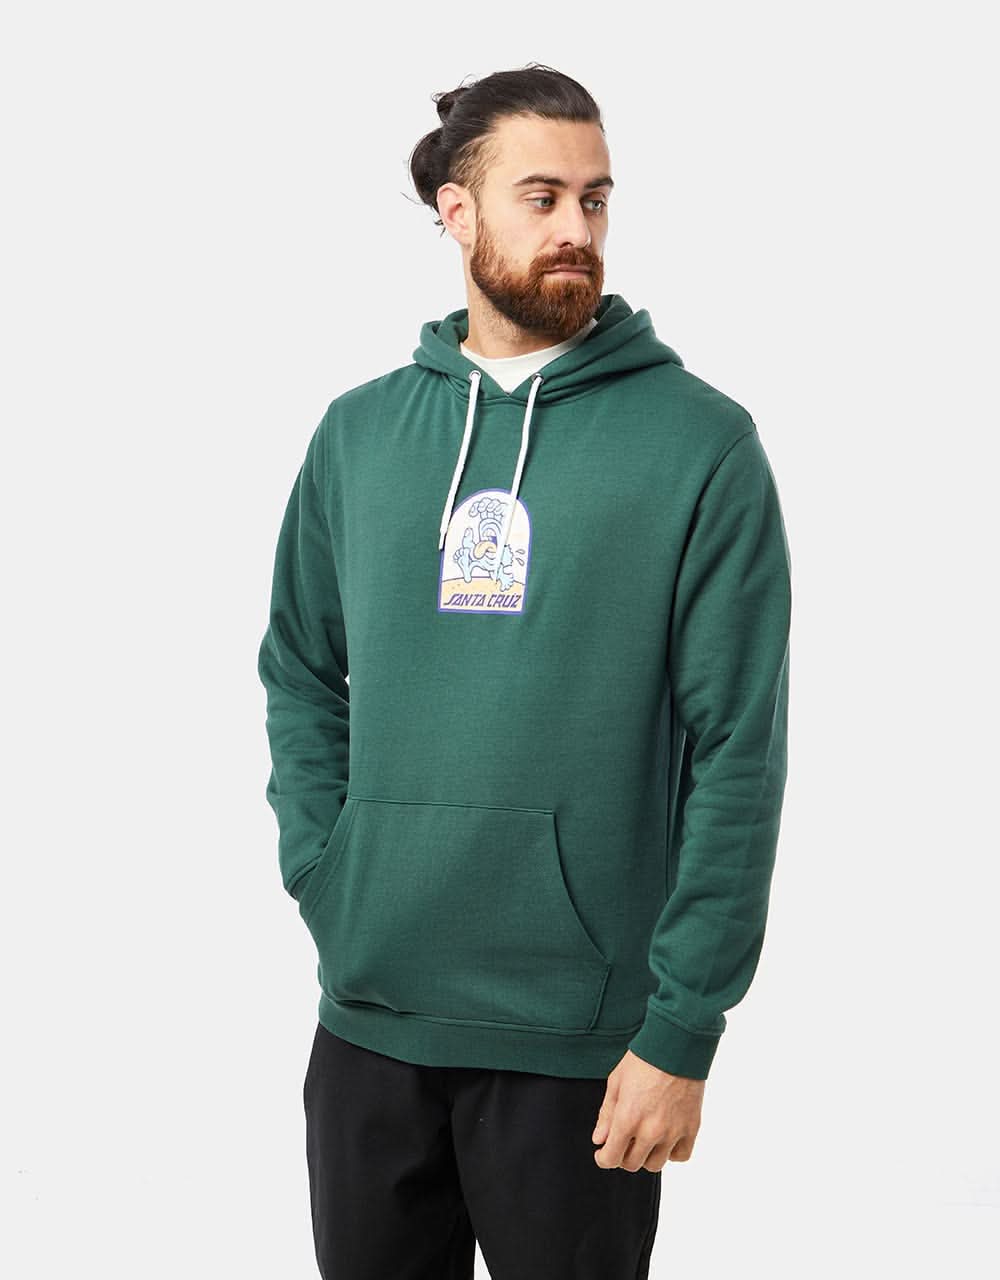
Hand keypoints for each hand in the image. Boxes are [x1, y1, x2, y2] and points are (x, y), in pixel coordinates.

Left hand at [591, 1049, 704, 1171]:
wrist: (677, 1046)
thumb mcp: (616, 1082)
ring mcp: (673, 1132)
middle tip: (624, 1141)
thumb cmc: (644, 1060)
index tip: (603, 1153)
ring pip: (655, 1164)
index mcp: (627, 1119)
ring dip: (646, 1155)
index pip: (611, 1158)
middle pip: (632, 1164)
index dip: (603, 1158)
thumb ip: (606, 1115)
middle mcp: (650, 1131)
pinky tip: (665, 1138)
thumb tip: (599, 1139)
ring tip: (644, 1138)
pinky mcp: (692, 1128)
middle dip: (623, 1155)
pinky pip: (680, 1156)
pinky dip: (671, 1152)